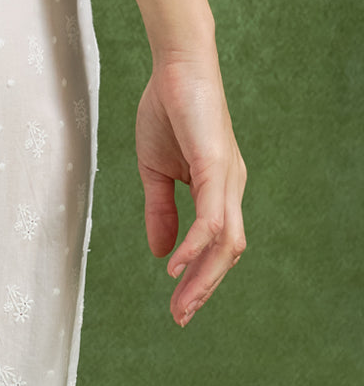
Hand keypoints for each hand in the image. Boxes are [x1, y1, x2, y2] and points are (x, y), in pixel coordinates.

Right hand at [135, 48, 247, 326]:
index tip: (178, 307)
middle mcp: (229, 188)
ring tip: (180, 305)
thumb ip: (160, 211)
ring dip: (202, 279)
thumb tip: (161, 253)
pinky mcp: (215, 166)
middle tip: (179, 319)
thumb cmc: (169, 110)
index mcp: (218, 189)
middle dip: (203, 291)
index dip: (199, 279)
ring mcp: (226, 179)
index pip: (216, 246)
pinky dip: (195, 247)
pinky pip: (211, 218)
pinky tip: (177, 267)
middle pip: (226, 254)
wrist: (175, 66)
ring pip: (225, 243)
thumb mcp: (156, 171)